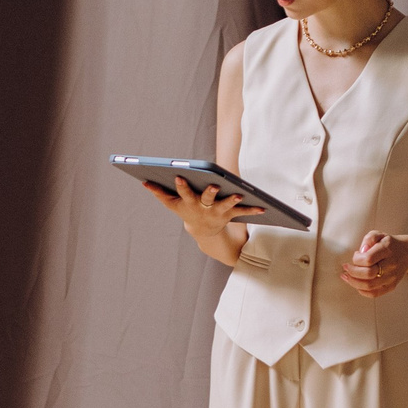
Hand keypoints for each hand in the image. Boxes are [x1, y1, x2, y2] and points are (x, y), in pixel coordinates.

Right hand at [147, 176, 264, 239]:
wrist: (202, 231)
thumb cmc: (186, 211)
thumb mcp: (171, 204)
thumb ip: (158, 192)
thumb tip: (144, 181)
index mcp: (190, 203)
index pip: (184, 193)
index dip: (182, 186)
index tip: (179, 176)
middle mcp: (204, 208)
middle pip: (206, 198)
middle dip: (209, 192)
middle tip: (213, 184)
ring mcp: (217, 212)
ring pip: (225, 205)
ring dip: (232, 200)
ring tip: (239, 194)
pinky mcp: (230, 214)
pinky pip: (242, 212)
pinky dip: (252, 210)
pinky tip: (263, 207)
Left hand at [341, 231, 407, 295]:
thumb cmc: (389, 244)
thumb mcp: (379, 234)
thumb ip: (369, 239)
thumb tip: (362, 251)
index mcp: (387, 250)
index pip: (368, 259)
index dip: (357, 259)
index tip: (355, 255)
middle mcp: (391, 265)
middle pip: (368, 274)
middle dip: (352, 272)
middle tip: (346, 268)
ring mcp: (392, 277)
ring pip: (369, 286)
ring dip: (354, 282)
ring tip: (347, 277)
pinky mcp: (391, 286)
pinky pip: (374, 294)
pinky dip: (362, 291)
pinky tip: (357, 284)